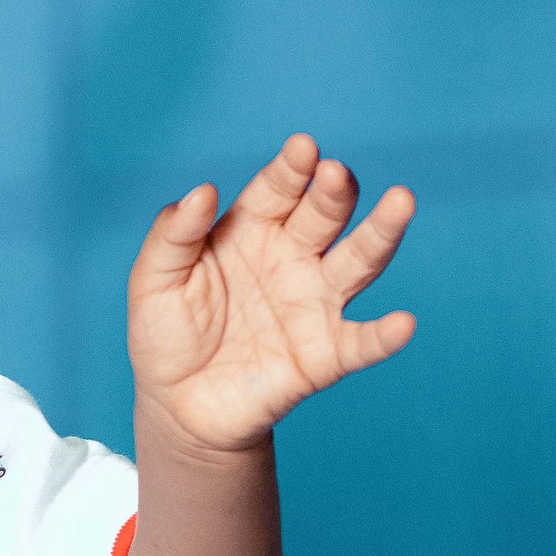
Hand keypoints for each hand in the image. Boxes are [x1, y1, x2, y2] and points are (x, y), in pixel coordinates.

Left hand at [127, 135, 414, 454]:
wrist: (177, 406)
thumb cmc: (167, 335)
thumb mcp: (153, 281)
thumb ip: (173, 235)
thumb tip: (201, 191)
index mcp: (253, 229)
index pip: (279, 188)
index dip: (291, 168)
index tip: (302, 148)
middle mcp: (294, 257)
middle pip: (324, 215)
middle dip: (333, 192)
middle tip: (335, 174)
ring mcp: (314, 304)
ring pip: (359, 262)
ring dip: (381, 233)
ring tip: (401, 202)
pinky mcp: (325, 355)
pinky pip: (360, 344)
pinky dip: (384, 336)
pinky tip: (403, 324)